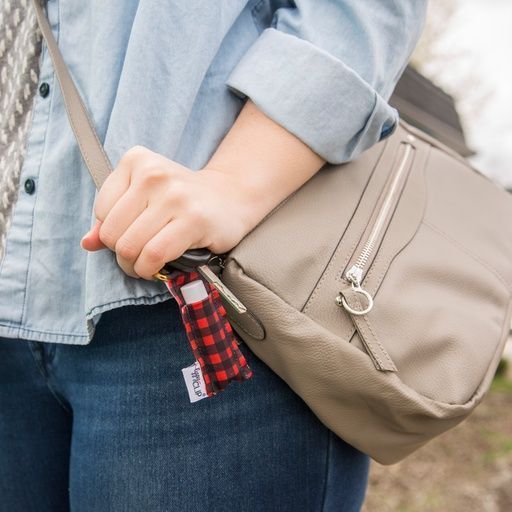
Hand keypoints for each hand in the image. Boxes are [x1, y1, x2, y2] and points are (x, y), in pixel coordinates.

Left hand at [80, 145, 254, 279]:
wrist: (231, 198)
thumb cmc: (182, 201)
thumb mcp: (143, 198)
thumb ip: (112, 217)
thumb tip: (87, 243)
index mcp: (137, 160)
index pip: (101, 211)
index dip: (113, 232)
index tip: (132, 235)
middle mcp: (154, 174)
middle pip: (113, 232)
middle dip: (122, 254)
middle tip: (139, 256)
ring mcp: (174, 196)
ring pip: (130, 247)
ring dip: (135, 266)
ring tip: (147, 264)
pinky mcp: (193, 219)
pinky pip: (154, 255)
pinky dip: (150, 269)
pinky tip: (158, 268)